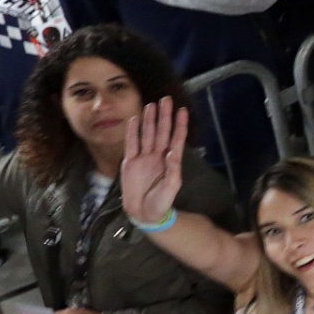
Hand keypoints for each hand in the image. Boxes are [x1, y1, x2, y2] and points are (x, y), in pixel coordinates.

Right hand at [121, 97, 186, 226]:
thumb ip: (173, 171)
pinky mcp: (130, 162)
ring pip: (147, 134)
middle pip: (162, 132)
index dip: (179, 125)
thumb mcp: (171, 188)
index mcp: (170, 161)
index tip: (182, 110)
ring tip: (151, 105)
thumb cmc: (161, 202)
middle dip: (164, 116)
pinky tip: (134, 119)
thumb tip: (173, 152)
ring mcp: (144, 158)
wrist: (143, 213)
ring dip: (149, 120)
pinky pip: (132, 144)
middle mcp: (157, 156)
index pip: (176, 139)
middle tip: (166, 100)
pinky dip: (132, 132)